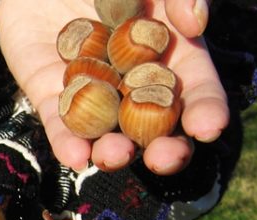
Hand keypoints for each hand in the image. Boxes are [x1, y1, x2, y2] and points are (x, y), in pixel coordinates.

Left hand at [0, 0, 226, 174]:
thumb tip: (195, 25)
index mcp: (170, 59)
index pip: (195, 93)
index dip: (205, 112)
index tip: (208, 128)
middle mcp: (132, 85)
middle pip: (154, 127)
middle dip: (163, 149)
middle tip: (164, 159)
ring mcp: (91, 92)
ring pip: (105, 132)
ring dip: (112, 151)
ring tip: (114, 155)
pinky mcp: (48, 93)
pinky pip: (57, 121)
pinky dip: (65, 140)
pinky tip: (74, 155)